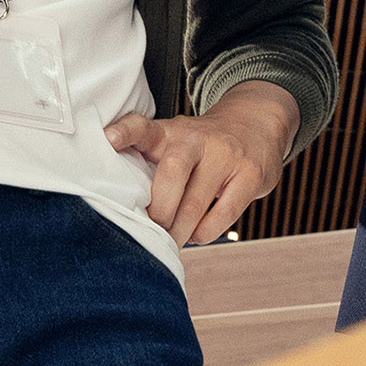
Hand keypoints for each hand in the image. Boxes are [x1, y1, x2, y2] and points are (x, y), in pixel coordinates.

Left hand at [107, 84, 294, 245]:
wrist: (257, 123)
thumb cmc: (204, 147)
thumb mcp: (178, 141)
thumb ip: (154, 164)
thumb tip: (127, 211)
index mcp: (171, 132)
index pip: (143, 126)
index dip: (125, 132)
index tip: (109, 139)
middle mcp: (196, 139)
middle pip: (171, 174)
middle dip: (157, 212)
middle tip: (151, 231)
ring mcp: (226, 156)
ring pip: (195, 203)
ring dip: (179, 231)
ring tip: (172, 241)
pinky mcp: (249, 175)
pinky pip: (224, 213)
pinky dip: (205, 232)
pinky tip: (198, 234)